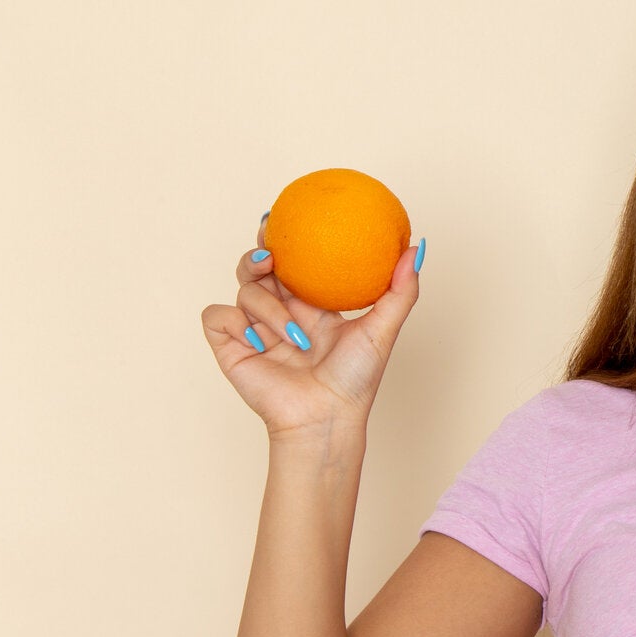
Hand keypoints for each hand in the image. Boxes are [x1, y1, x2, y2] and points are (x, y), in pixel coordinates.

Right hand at [201, 212, 425, 436]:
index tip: (285, 217)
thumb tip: (418, 247)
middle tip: (272, 253)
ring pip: (244, 289)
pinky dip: (235, 321)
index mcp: (310, 305)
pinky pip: (216, 316)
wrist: (326, 419)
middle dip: (260, 252)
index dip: (283, 238)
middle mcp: (280, 312)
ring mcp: (254, 328)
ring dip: (269, 309)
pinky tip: (258, 339)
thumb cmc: (355, 381)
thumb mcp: (383, 329)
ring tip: (292, 334)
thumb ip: (401, 289)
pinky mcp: (231, 345)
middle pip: (259, 266)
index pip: (291, 262)